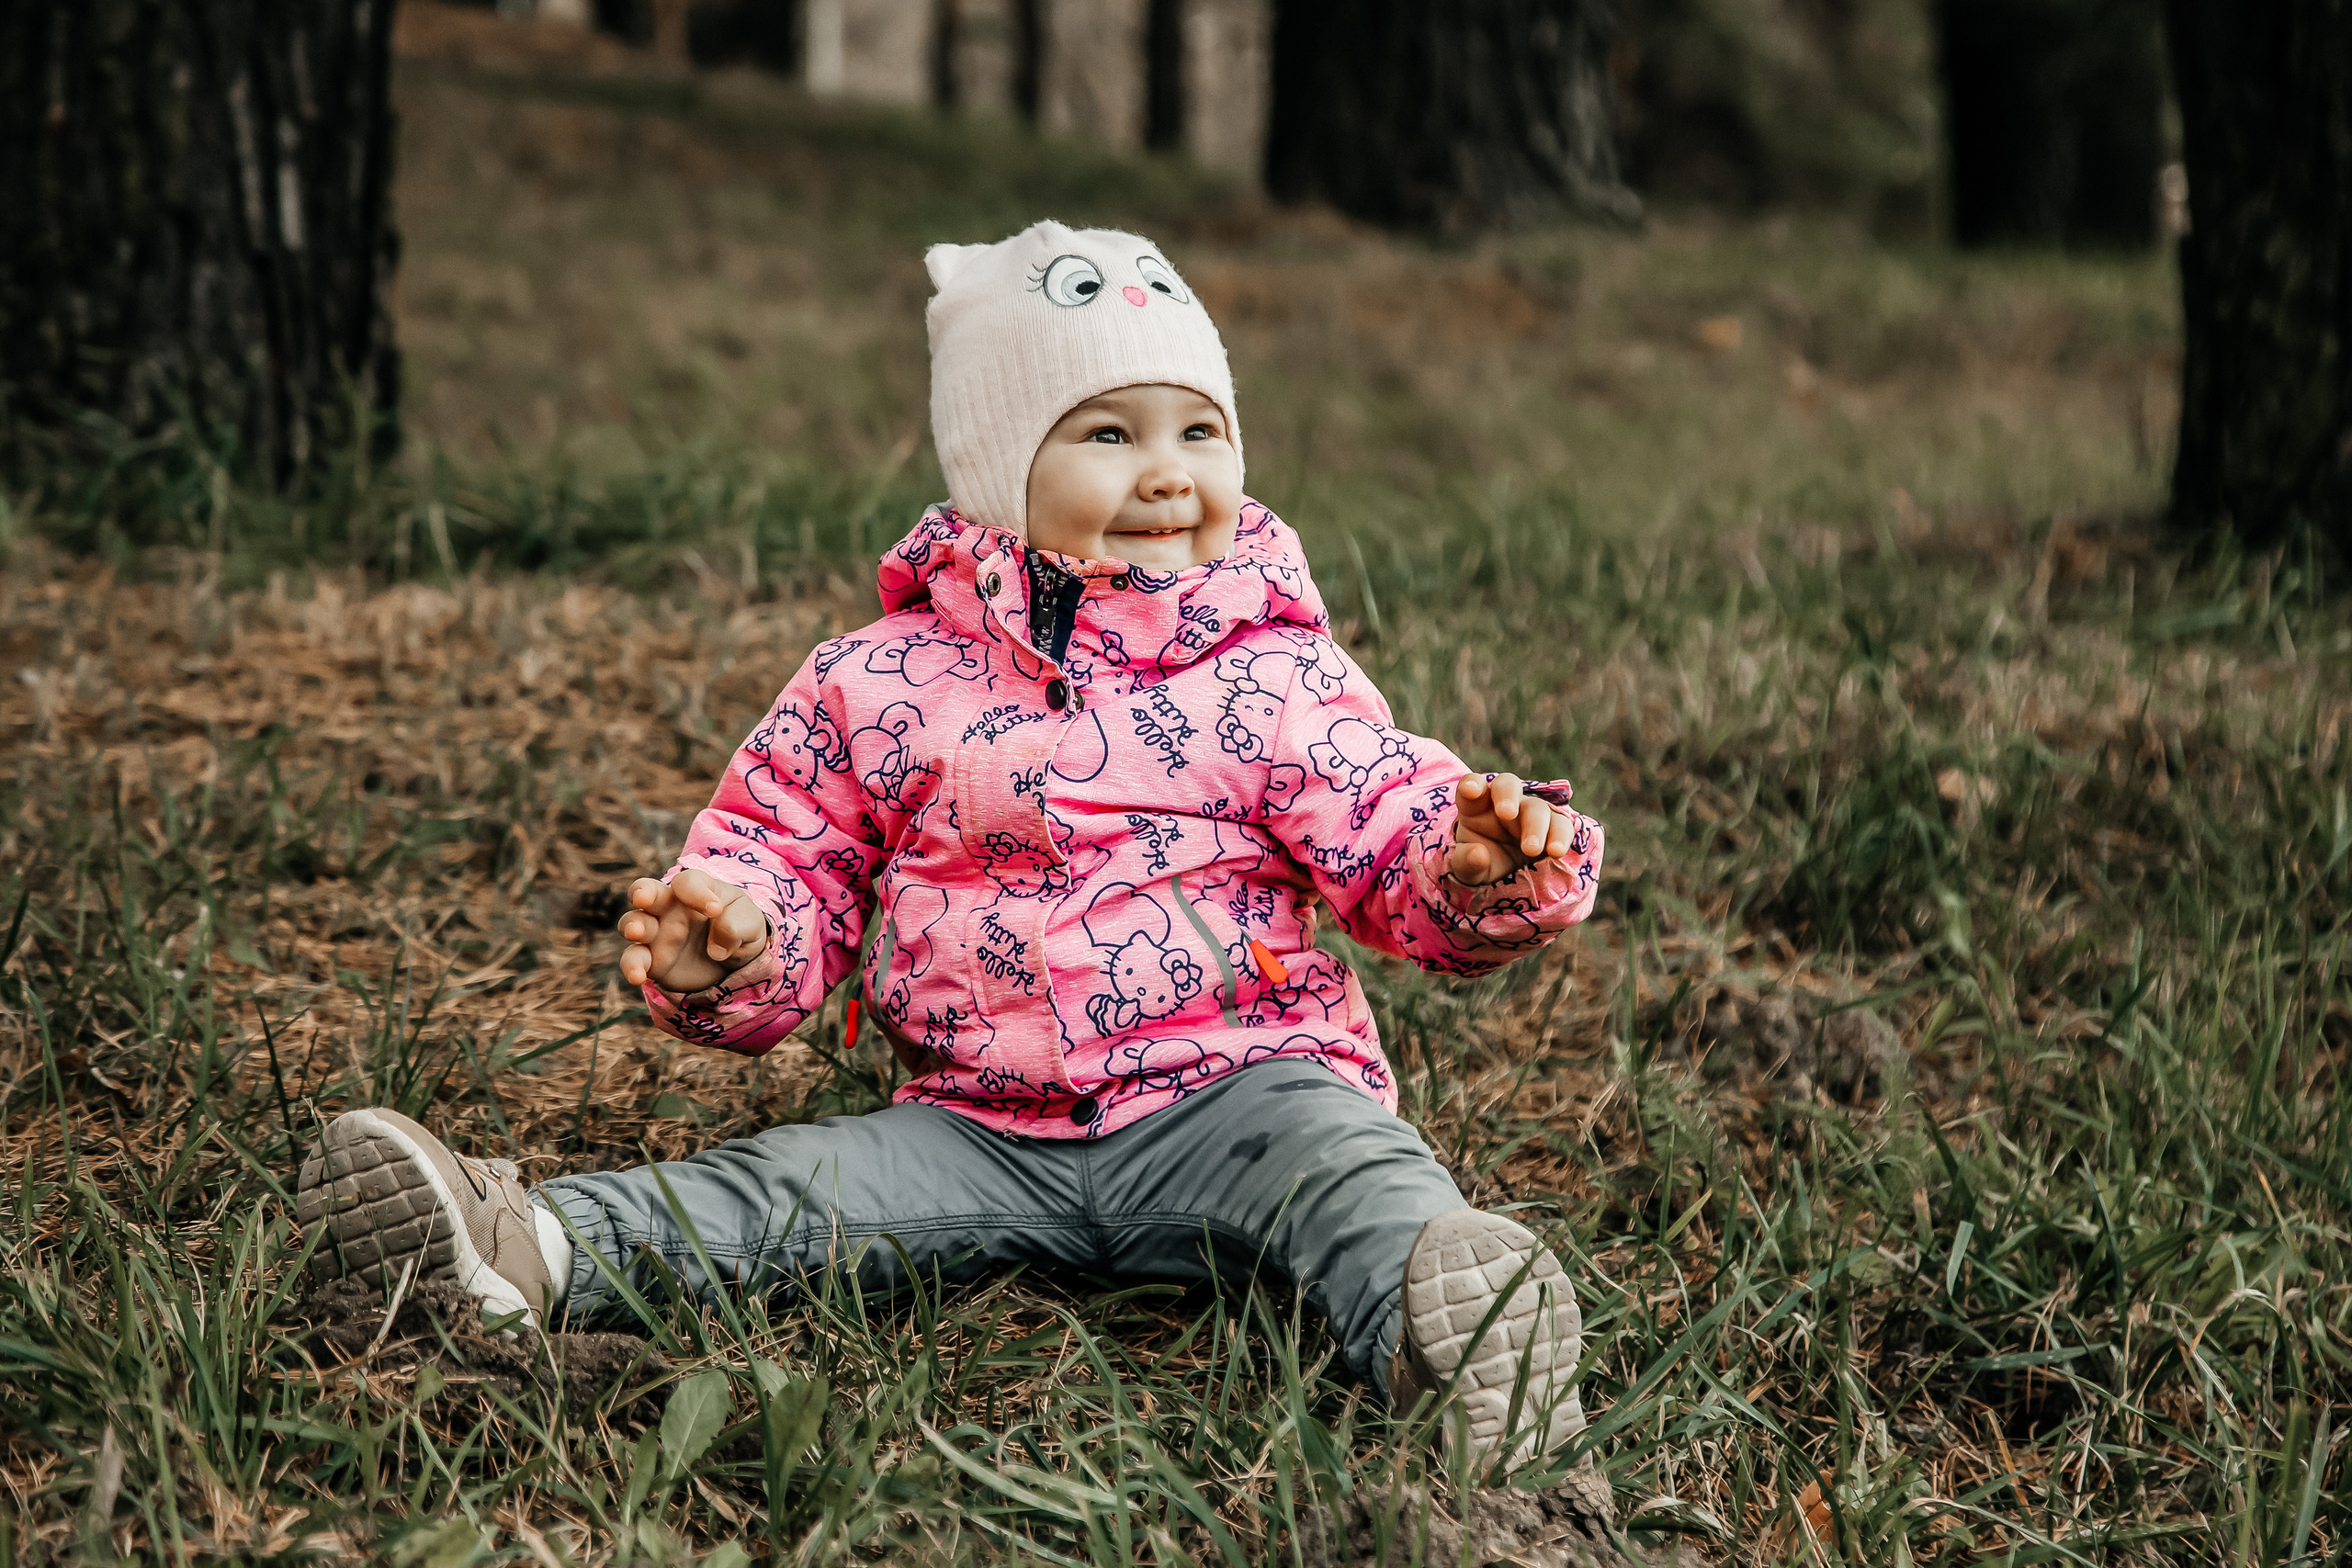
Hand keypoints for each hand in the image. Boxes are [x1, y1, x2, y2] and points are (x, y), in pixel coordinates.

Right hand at [618, 869, 768, 995]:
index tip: (715, 910)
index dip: (697, 893)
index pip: (688, 882)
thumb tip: (716, 948)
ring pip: (632, 923)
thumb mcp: (750, 923)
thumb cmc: (739, 928)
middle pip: (645, 890)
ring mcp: (657, 933)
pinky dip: (631, 966)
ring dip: (632, 926)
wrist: (734, 962)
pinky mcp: (651, 960)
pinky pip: (633, 959)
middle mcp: (669, 908)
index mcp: (695, 891)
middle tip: (643, 898)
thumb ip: (736, 925)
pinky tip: (637, 976)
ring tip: (637, 933)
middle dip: (642, 892)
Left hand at [1448, 773, 1577, 885]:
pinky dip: (1560, 836)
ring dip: (1536, 826)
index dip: (1472, 784)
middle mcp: (1504, 802)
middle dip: (1507, 796)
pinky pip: (1561, 824)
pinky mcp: (1553, 826)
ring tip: (1531, 850)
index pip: (1472, 785)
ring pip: (1537, 807)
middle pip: (1508, 785)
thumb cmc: (1480, 861)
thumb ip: (1465, 861)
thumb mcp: (1465, 868)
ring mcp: (1530, 812)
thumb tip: (1479, 855)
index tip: (1470, 791)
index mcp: (1475, 806)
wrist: (1505, 876)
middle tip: (1506, 814)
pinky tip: (1556, 852)